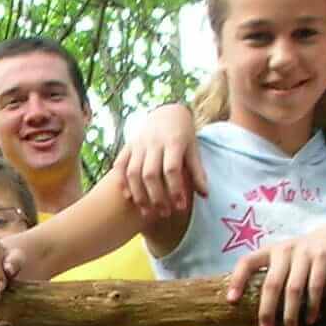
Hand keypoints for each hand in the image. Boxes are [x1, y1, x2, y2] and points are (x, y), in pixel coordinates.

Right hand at [118, 102, 202, 218]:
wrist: (166, 112)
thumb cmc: (183, 134)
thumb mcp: (193, 149)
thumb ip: (197, 172)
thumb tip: (205, 195)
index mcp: (173, 142)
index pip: (172, 169)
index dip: (176, 190)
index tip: (180, 207)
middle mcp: (153, 142)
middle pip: (150, 174)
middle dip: (156, 197)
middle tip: (164, 214)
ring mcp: (138, 143)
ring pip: (133, 172)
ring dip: (139, 195)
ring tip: (146, 213)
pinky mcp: (128, 145)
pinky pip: (120, 165)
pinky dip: (122, 181)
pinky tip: (128, 197)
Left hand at [229, 221, 325, 325]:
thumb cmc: (308, 255)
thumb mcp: (287, 258)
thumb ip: (275, 274)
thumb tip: (260, 309)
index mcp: (271, 251)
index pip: (247, 262)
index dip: (237, 280)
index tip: (231, 301)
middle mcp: (285, 250)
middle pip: (271, 283)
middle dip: (267, 310)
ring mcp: (304, 252)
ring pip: (293, 288)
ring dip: (290, 314)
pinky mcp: (323, 257)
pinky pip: (315, 285)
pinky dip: (312, 305)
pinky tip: (310, 319)